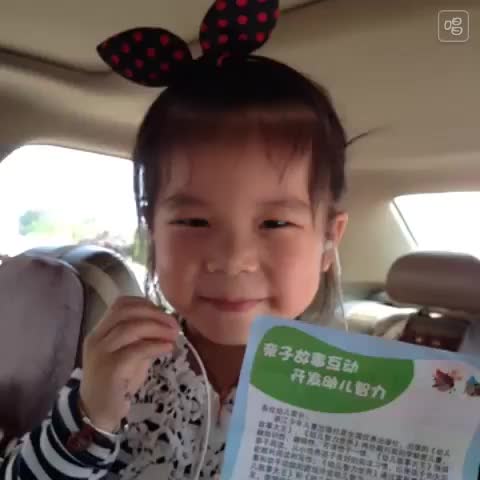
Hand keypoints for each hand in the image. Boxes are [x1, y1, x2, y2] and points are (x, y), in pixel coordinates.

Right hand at [79, 296, 178, 431]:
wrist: (98, 413)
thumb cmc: (117, 382)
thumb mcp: (132, 355)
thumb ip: (144, 338)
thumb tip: (168, 325)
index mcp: (100, 331)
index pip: (120, 304)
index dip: (145, 304)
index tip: (164, 312)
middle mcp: (97, 338)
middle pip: (125, 312)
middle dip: (154, 313)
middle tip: (174, 323)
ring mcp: (100, 353)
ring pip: (130, 328)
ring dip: (157, 328)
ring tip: (174, 335)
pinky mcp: (110, 369)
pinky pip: (134, 350)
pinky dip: (154, 346)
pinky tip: (167, 348)